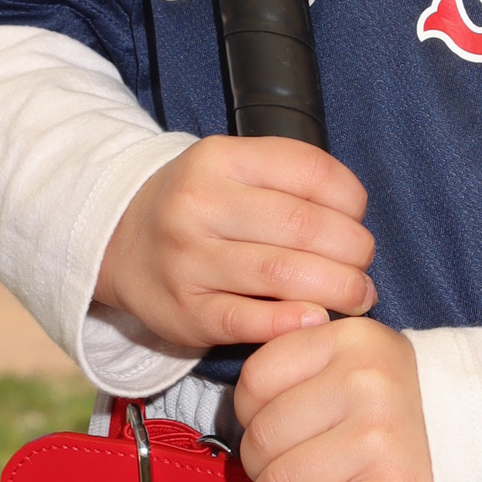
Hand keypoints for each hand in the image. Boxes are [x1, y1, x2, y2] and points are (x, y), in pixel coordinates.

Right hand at [93, 136, 375, 356]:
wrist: (118, 242)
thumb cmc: (199, 205)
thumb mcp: (232, 168)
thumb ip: (287, 180)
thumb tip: (355, 220)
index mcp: (220, 159)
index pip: (310, 171)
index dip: (351, 200)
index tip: (358, 218)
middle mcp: (200, 205)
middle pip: (303, 226)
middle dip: (353, 250)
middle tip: (364, 266)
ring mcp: (188, 260)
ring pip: (282, 274)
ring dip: (337, 289)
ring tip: (357, 296)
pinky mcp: (185, 312)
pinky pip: (247, 320)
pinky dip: (291, 322)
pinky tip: (317, 320)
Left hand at [235, 319, 434, 481]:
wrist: (480, 439)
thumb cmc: (401, 402)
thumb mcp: (359, 357)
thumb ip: (304, 362)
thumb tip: (244, 405)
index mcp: (350, 341)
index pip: (255, 381)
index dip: (249, 415)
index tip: (272, 430)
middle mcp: (364, 383)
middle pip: (261, 440)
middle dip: (258, 469)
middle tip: (280, 476)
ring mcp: (379, 440)